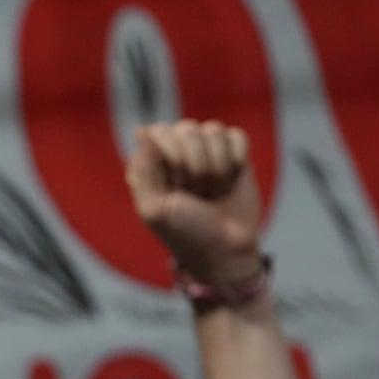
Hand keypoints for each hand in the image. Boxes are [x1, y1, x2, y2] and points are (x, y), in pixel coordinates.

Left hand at [126, 119, 261, 283]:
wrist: (224, 249)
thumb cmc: (184, 232)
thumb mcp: (154, 209)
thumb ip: (144, 170)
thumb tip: (142, 130)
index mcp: (151, 162)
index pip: (160, 132)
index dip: (173, 157)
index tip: (177, 187)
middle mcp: (176, 151)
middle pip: (188, 129)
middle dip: (195, 165)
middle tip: (196, 193)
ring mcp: (206, 150)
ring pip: (213, 130)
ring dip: (216, 166)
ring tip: (212, 191)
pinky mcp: (233, 153)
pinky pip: (236, 136)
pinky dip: (235, 159)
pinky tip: (230, 180)